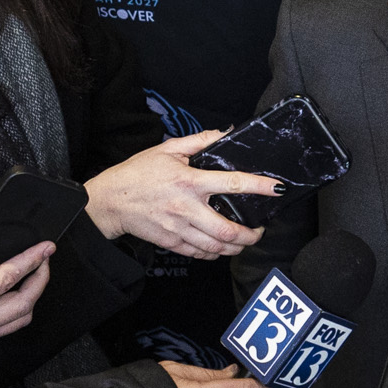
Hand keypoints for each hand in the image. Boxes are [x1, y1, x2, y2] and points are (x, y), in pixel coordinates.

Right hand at [0, 210, 52, 358]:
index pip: (5, 280)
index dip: (29, 261)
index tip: (45, 247)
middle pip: (23, 304)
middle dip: (41, 279)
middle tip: (46, 258)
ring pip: (20, 320)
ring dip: (34, 296)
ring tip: (36, 273)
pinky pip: (8, 328)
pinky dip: (21, 309)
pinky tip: (19, 292)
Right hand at [86, 129, 272, 259]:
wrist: (110, 200)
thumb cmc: (138, 173)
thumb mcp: (168, 149)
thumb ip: (199, 141)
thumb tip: (225, 133)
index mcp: (189, 181)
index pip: (232, 183)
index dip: (259, 186)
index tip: (277, 188)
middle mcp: (186, 208)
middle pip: (227, 230)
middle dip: (251, 235)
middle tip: (259, 230)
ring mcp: (178, 229)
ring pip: (216, 247)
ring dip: (236, 247)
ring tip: (244, 240)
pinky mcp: (171, 242)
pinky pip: (199, 254)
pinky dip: (215, 254)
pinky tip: (221, 247)